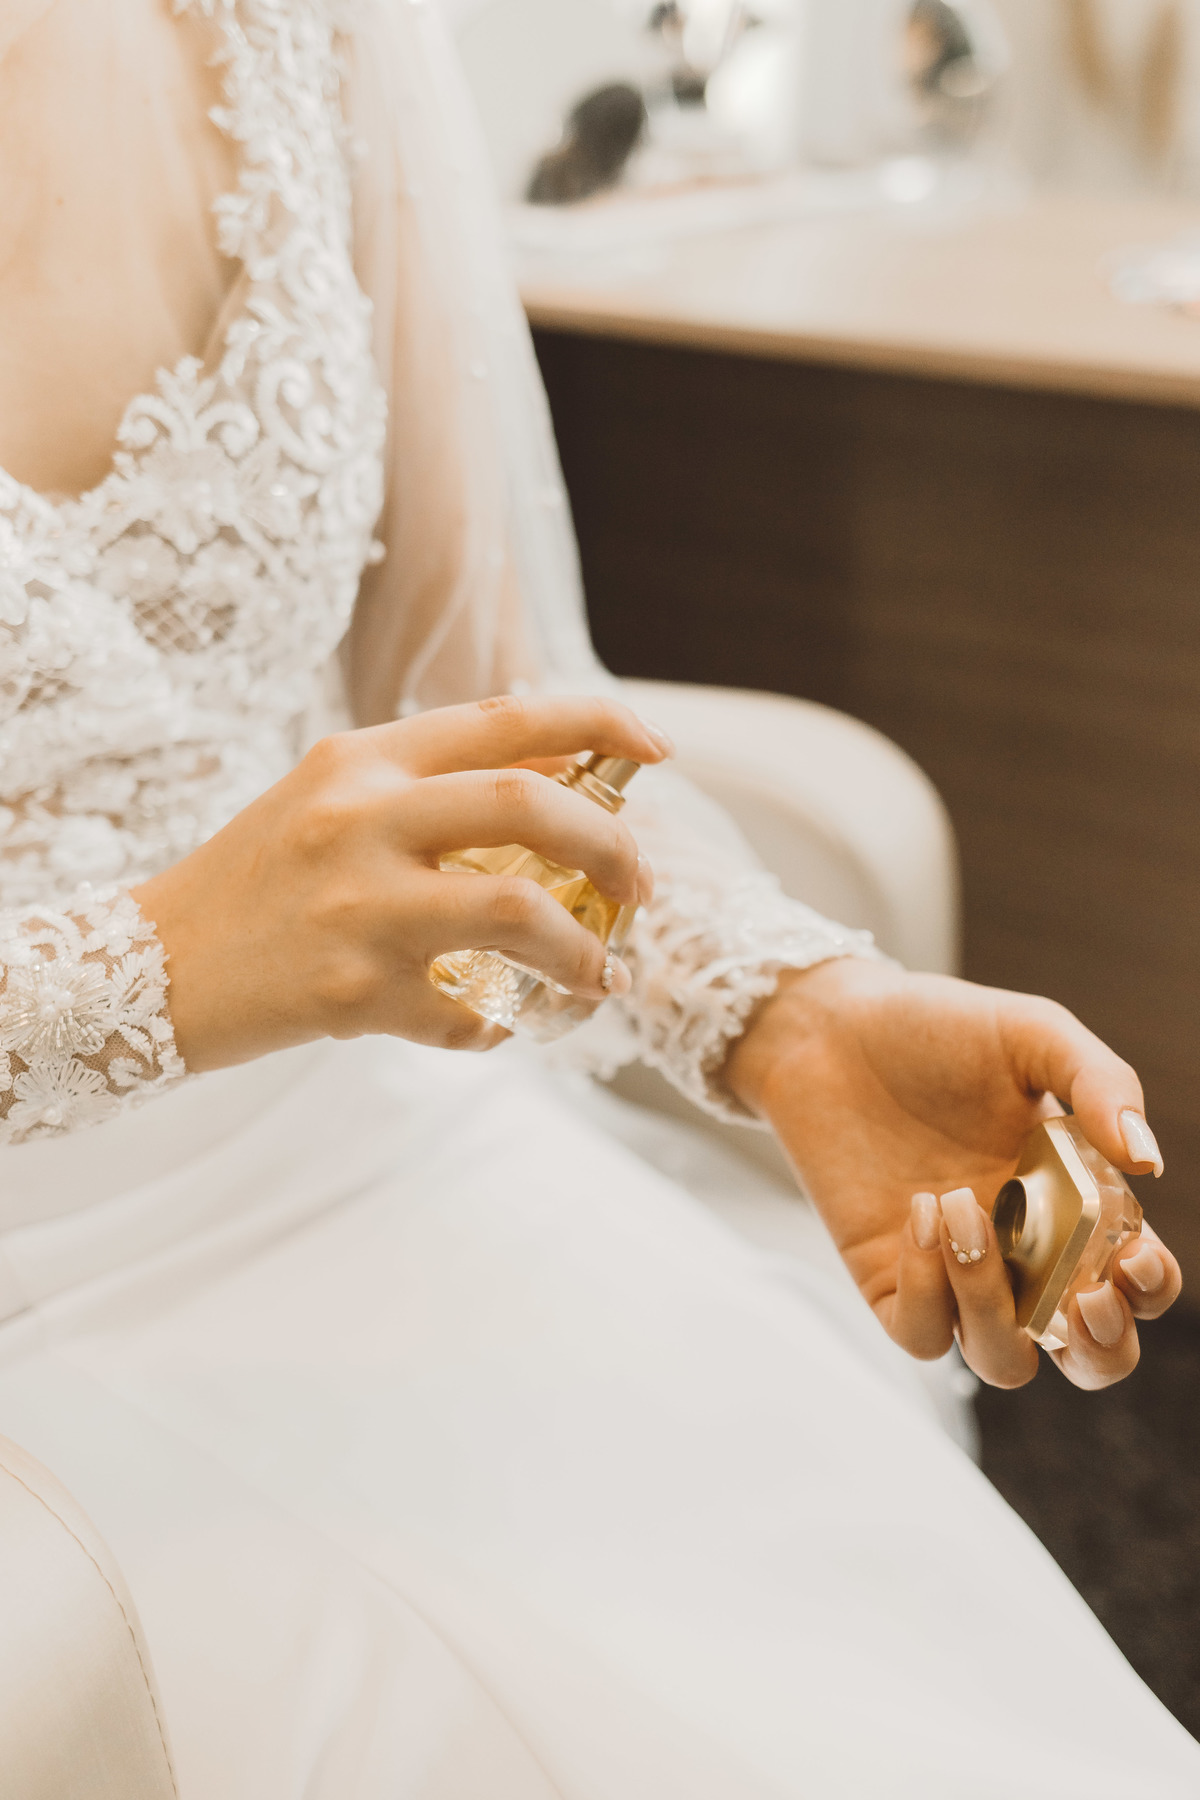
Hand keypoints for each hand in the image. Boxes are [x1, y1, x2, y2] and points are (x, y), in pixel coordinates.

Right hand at [133, 694, 665, 1070]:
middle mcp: (361, 820)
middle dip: (615, 846)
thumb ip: (431, 781)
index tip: (657, 749)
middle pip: (533, 806)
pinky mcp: (353, 995)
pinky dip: (496, 1028)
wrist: (152, 965)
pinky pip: (466, 1017)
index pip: (508, 718)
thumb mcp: (333, 798)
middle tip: (640, 885)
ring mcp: (358, 909)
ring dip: (582, 951)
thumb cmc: (259, 877)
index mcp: (363, 760)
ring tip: (596, 975)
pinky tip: (492, 1026)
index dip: (600, 723)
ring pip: (521, 912)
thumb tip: (562, 772)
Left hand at [726, 958, 1180, 1389]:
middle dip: (1103, 1350)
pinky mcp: (888, 1278)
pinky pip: (922, 1333)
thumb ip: (1099, 1082)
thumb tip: (1147, 1160)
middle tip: (1083, 1295)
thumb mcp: (1031, 1033)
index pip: (1134, 1281)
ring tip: (961, 1205)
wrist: (832, 1027)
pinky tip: (918, 1211)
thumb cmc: (937, 1028)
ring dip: (993, 1304)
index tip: (1132, 1254)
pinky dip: (927, 1290)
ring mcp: (954, 1272)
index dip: (1148, 1289)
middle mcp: (1023, 1252)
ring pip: (1003, 1359)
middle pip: (1087, 1357)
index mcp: (1075, 1203)